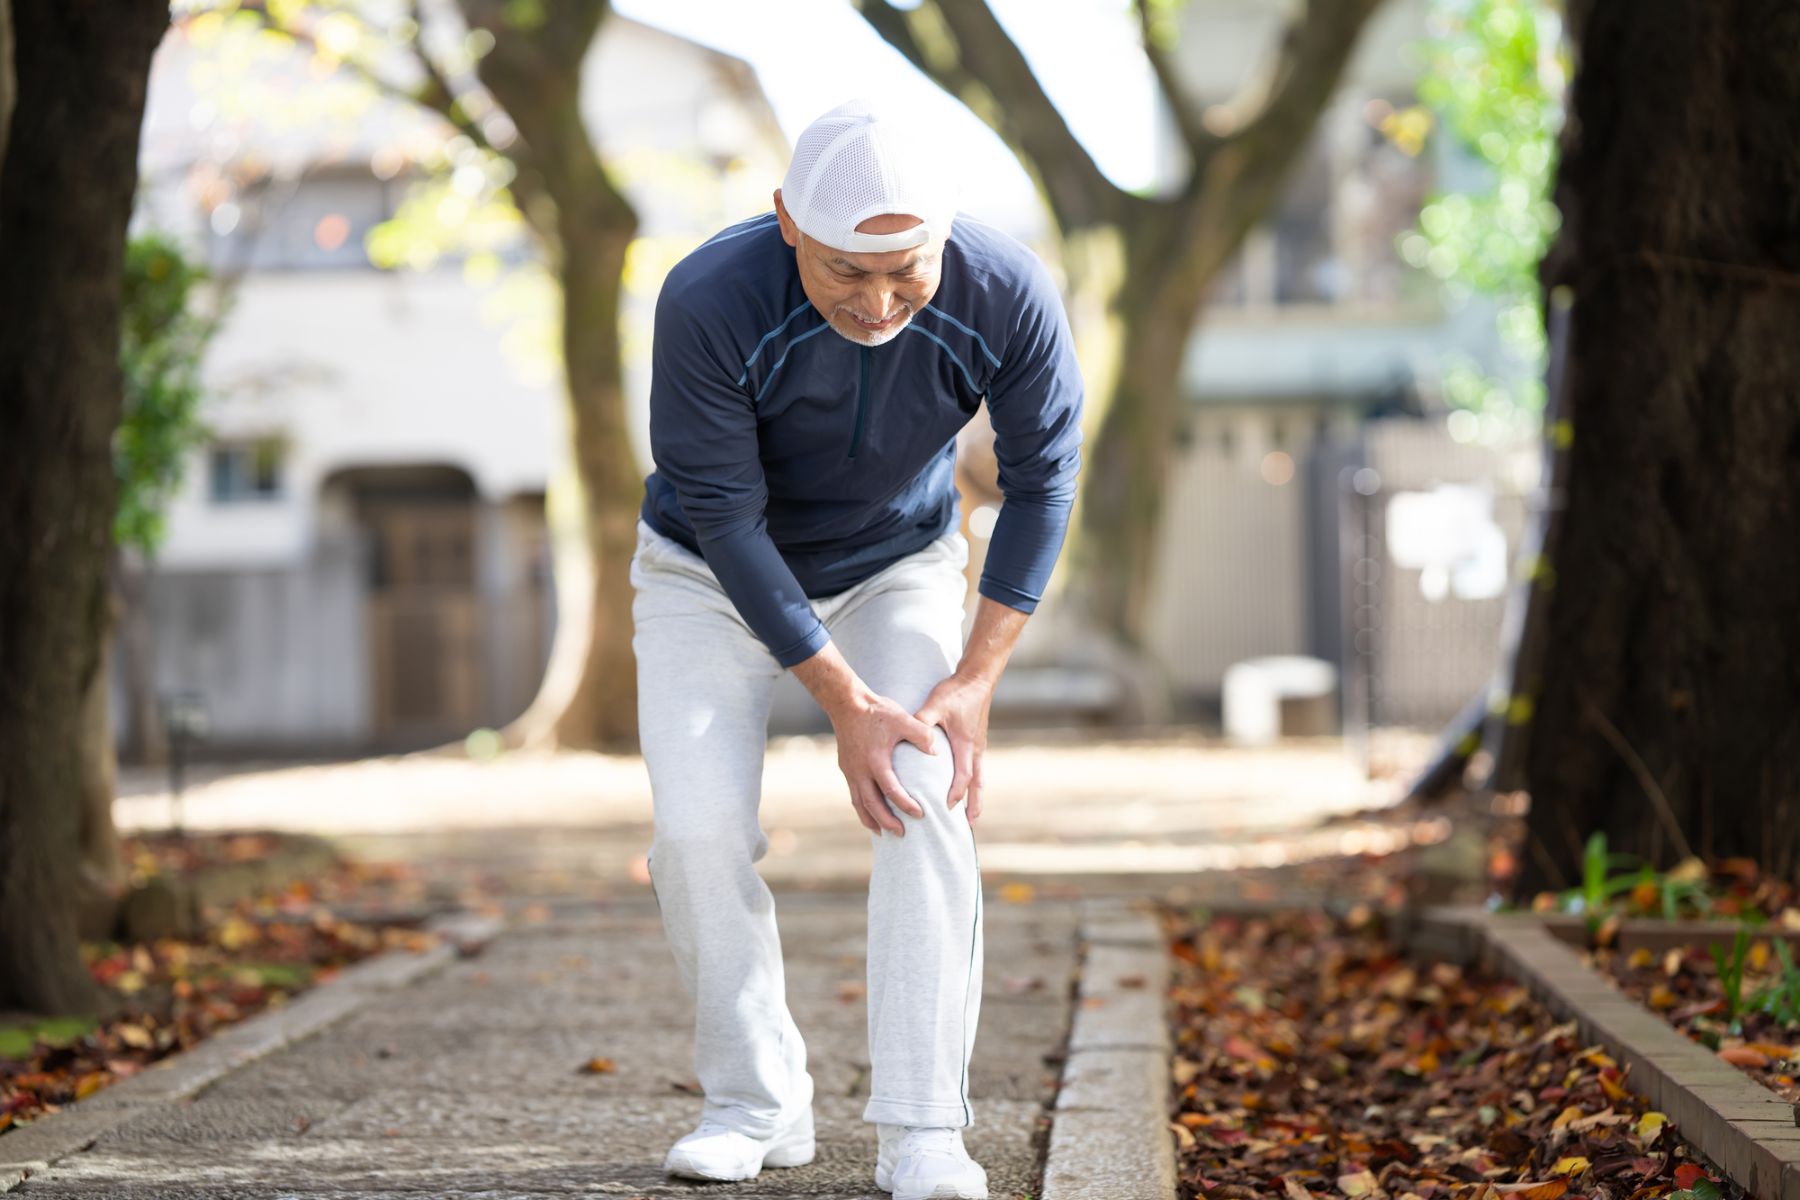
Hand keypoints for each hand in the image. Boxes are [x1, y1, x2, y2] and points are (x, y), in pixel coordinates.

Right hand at [825, 690, 938, 837]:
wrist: (846, 703)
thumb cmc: (877, 711)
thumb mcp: (903, 719)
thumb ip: (922, 735)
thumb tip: (937, 753)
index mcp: (876, 761)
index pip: (891, 790)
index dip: (905, 804)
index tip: (920, 813)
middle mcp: (860, 771)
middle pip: (872, 805)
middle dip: (887, 822)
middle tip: (902, 834)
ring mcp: (850, 771)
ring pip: (859, 803)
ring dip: (871, 819)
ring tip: (882, 832)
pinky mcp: (846, 768)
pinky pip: (854, 794)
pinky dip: (862, 807)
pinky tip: (870, 811)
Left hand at [914, 672, 993, 827]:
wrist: (976, 678)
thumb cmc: (955, 692)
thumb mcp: (936, 704)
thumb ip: (923, 720)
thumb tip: (910, 734)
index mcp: (965, 744)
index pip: (962, 776)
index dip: (956, 793)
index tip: (947, 808)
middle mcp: (975, 748)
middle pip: (977, 784)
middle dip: (973, 805)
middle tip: (969, 825)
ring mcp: (978, 745)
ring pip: (980, 777)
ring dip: (975, 796)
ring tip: (972, 814)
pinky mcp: (976, 740)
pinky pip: (977, 767)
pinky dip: (973, 782)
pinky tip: (966, 787)